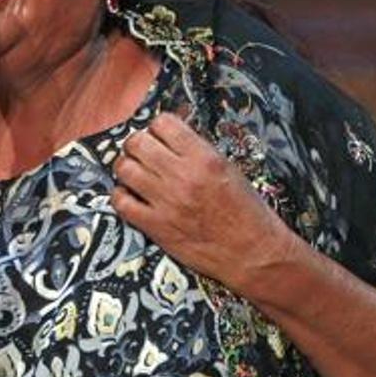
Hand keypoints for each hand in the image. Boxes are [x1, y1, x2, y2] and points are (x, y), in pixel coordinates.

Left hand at [111, 110, 299, 295]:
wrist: (254, 253)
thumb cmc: (248, 214)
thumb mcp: (230, 170)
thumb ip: (199, 151)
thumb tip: (174, 137)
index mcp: (205, 159)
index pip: (164, 123)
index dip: (158, 127)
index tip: (159, 134)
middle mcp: (183, 176)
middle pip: (138, 142)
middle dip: (138, 143)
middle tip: (142, 151)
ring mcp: (166, 202)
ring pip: (124, 169)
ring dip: (127, 167)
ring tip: (135, 172)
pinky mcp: (156, 226)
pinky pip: (121, 203)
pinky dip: (121, 196)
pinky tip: (131, 196)